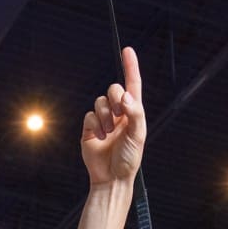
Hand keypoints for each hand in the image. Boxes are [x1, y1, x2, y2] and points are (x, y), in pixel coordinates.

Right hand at [81, 47, 146, 186]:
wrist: (111, 178)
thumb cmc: (129, 159)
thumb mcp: (138, 135)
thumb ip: (135, 113)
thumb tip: (127, 97)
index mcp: (134, 112)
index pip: (133, 85)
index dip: (130, 67)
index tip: (127, 50)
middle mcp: (119, 113)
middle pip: (114, 89)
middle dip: (115, 98)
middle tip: (119, 113)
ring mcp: (104, 120)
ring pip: (100, 102)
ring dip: (105, 116)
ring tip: (109, 133)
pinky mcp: (89, 128)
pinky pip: (89, 115)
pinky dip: (94, 125)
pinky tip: (99, 137)